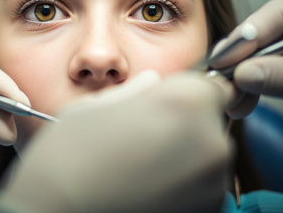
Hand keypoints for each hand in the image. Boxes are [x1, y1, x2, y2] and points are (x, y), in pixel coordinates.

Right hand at [0, 71, 234, 211]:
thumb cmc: (68, 158)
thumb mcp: (95, 108)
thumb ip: (135, 91)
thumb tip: (152, 82)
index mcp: (185, 102)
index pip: (210, 85)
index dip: (186, 92)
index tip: (165, 103)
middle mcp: (211, 141)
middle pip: (209, 119)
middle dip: (183, 122)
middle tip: (143, 135)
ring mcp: (213, 183)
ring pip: (205, 153)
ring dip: (182, 154)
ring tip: (139, 164)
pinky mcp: (207, 210)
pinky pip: (200, 184)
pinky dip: (181, 183)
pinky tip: (144, 186)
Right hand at [211, 0, 282, 115]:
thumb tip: (245, 75)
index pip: (279, 12)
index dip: (248, 34)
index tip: (224, 59)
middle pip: (266, 35)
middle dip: (240, 59)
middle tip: (219, 79)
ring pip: (263, 57)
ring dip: (243, 79)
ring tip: (230, 99)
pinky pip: (270, 74)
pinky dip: (254, 89)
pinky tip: (242, 102)